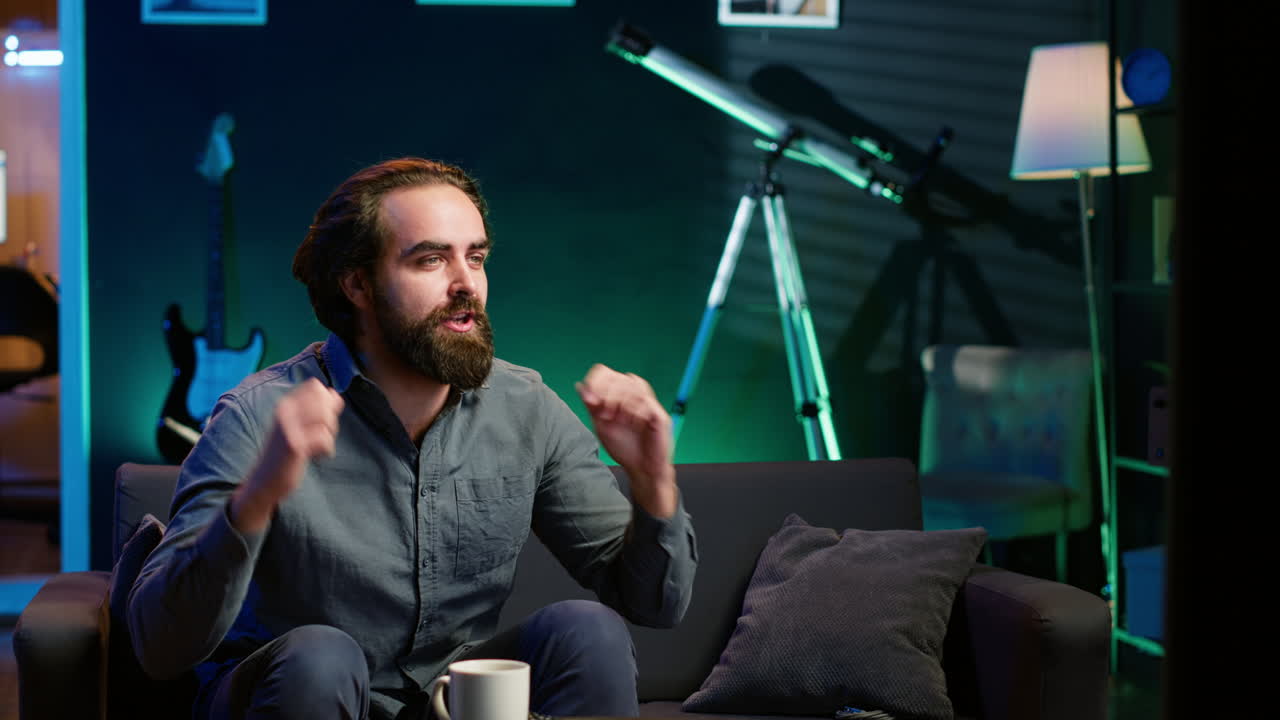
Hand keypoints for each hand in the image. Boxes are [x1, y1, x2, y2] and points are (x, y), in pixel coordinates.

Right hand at [231, 378, 343, 532]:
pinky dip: (326, 450)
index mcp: (285, 404)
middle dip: (330, 418)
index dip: (327, 401)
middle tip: (320, 435)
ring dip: (329, 435)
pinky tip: (316, 456)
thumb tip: (334, 394)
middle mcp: (284, 411)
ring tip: (316, 446)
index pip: (315, 386)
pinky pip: (324, 438)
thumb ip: (317, 410)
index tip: (320, 420)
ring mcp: (288, 427)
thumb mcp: (299, 426)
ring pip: (326, 418)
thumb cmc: (285, 454)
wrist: (264, 482)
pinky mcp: (293, 444)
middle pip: (324, 400)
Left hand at [576, 364, 676, 517]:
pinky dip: (634, 410)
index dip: (596, 382)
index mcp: (620, 396)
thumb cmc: (624, 448)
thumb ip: (592, 406)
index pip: (607, 373)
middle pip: (621, 377)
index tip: (589, 400)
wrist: (641, 470)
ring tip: (613, 417)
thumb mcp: (602, 425)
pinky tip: (628, 422)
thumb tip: (579, 385)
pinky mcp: (660, 416)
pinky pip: (647, 403)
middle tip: (602, 412)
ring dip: (620, 399)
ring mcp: (649, 405)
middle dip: (607, 392)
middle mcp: (636, 396)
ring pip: (635, 385)